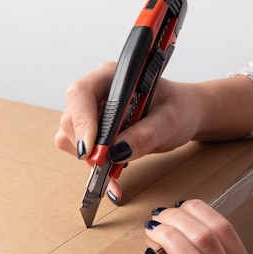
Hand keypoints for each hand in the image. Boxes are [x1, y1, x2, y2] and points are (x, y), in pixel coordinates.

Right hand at [54, 62, 204, 201]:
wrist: (182, 115)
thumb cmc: (178, 107)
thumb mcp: (171, 120)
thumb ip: (146, 134)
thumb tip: (118, 151)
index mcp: (113, 77)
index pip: (81, 93)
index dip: (81, 121)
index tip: (91, 148)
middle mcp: (96, 91)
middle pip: (71, 117)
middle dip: (85, 144)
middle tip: (106, 164)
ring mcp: (91, 112)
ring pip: (70, 136)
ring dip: (89, 157)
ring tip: (114, 169)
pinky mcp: (92, 131)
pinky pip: (81, 150)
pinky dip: (94, 166)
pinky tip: (112, 176)